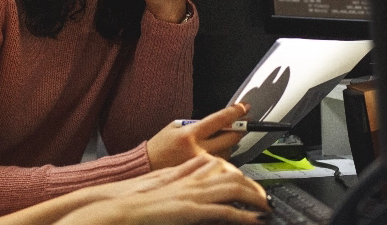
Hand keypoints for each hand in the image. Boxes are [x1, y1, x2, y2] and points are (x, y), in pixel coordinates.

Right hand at [54, 153, 268, 224]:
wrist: (120, 207)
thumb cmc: (137, 198)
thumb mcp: (162, 179)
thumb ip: (182, 173)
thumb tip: (200, 166)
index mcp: (185, 172)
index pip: (219, 166)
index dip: (239, 173)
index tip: (250, 181)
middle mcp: (192, 181)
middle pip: (232, 176)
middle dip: (253, 186)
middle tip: (265, 197)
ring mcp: (193, 195)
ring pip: (233, 189)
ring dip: (253, 198)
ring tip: (266, 206)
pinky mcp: (191, 211)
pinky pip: (224, 211)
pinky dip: (243, 216)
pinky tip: (255, 220)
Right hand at [146, 103, 250, 170]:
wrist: (147, 167)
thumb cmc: (160, 146)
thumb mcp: (175, 127)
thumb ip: (197, 124)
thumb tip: (221, 122)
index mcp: (190, 134)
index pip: (219, 120)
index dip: (235, 112)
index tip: (244, 107)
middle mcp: (197, 150)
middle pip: (230, 137)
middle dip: (240, 128)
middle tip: (244, 123)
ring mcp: (202, 165)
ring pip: (229, 152)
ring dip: (229, 144)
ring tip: (221, 140)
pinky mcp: (203, 175)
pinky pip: (221, 164)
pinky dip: (222, 157)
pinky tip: (214, 153)